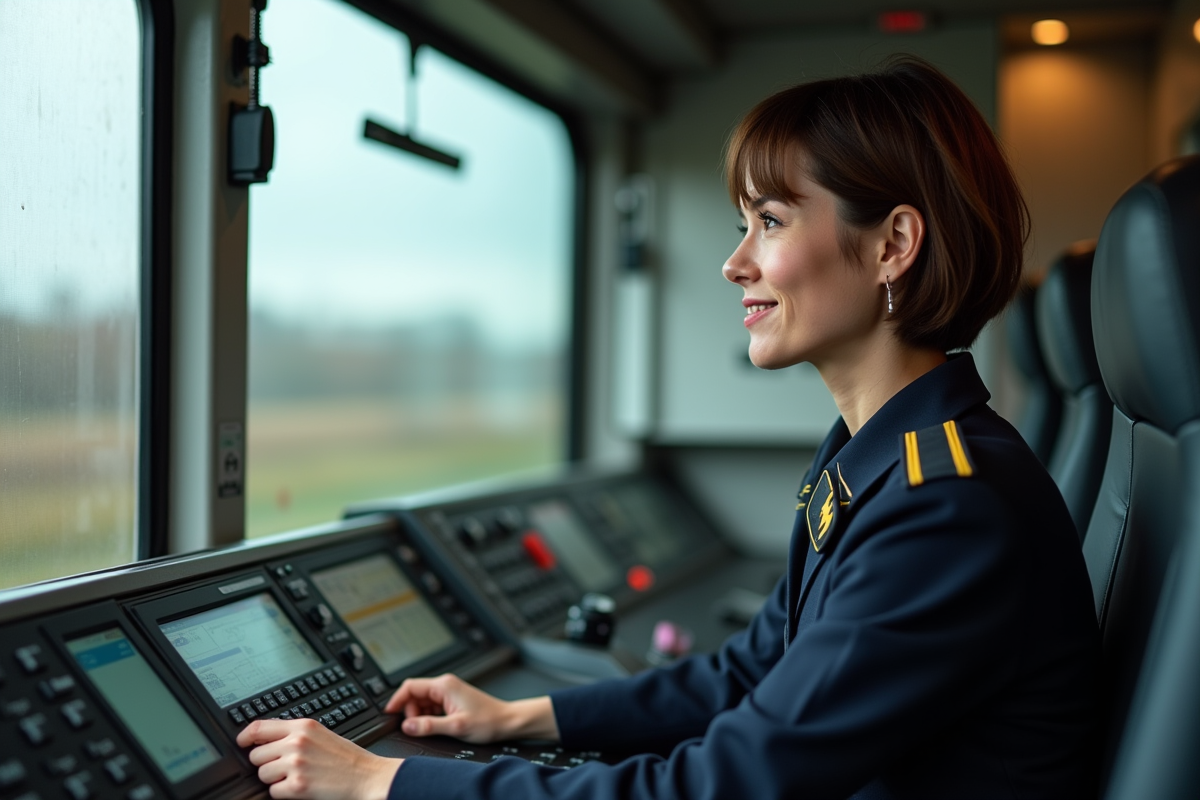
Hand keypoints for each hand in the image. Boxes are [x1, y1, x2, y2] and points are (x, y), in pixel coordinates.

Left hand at [237, 718, 400, 799]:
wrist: (367, 777)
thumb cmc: (346, 758)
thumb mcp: (320, 734)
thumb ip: (294, 732)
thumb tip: (265, 738)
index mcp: (302, 726)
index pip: (259, 727)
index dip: (245, 736)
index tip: (242, 742)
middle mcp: (296, 742)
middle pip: (256, 754)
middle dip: (267, 763)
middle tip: (285, 766)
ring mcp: (296, 764)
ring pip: (262, 774)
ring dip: (275, 779)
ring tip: (296, 776)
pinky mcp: (297, 786)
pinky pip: (273, 792)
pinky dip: (283, 793)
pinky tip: (300, 787)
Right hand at [385, 673, 557, 743]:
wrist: (507, 722)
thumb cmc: (489, 720)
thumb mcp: (456, 726)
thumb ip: (429, 726)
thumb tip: (407, 726)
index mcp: (444, 685)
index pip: (409, 686)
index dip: (396, 700)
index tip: (389, 713)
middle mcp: (445, 685)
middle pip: (414, 694)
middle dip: (410, 711)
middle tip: (416, 727)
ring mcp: (449, 692)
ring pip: (423, 701)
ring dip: (420, 715)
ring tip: (431, 728)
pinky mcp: (452, 700)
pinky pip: (432, 706)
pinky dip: (429, 716)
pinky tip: (438, 726)